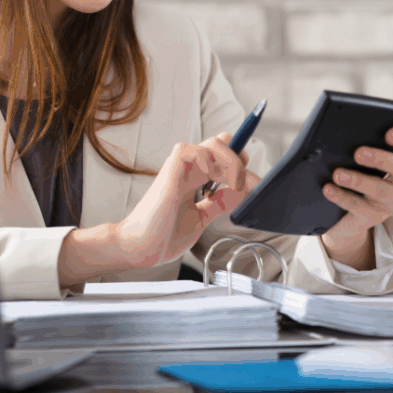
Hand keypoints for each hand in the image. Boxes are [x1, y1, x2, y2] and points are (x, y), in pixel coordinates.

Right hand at [113, 132, 254, 270]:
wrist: (141, 248)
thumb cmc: (163, 235)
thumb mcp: (201, 218)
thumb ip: (218, 204)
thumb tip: (240, 192)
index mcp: (194, 180)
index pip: (220, 157)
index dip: (238, 161)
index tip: (252, 181)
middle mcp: (188, 170)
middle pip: (221, 145)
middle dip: (240, 159)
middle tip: (246, 183)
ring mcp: (179, 169)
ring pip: (211, 144)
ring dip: (230, 160)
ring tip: (233, 183)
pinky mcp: (169, 172)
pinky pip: (190, 150)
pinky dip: (208, 159)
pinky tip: (213, 178)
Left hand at [321, 125, 392, 269]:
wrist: (343, 210)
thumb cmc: (352, 169)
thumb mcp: (357, 154)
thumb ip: (354, 140)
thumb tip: (335, 131)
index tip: (388, 134)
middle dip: (381, 159)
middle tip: (358, 153)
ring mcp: (392, 200)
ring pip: (382, 191)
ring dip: (359, 181)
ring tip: (337, 174)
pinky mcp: (374, 216)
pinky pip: (359, 206)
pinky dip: (342, 196)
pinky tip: (328, 189)